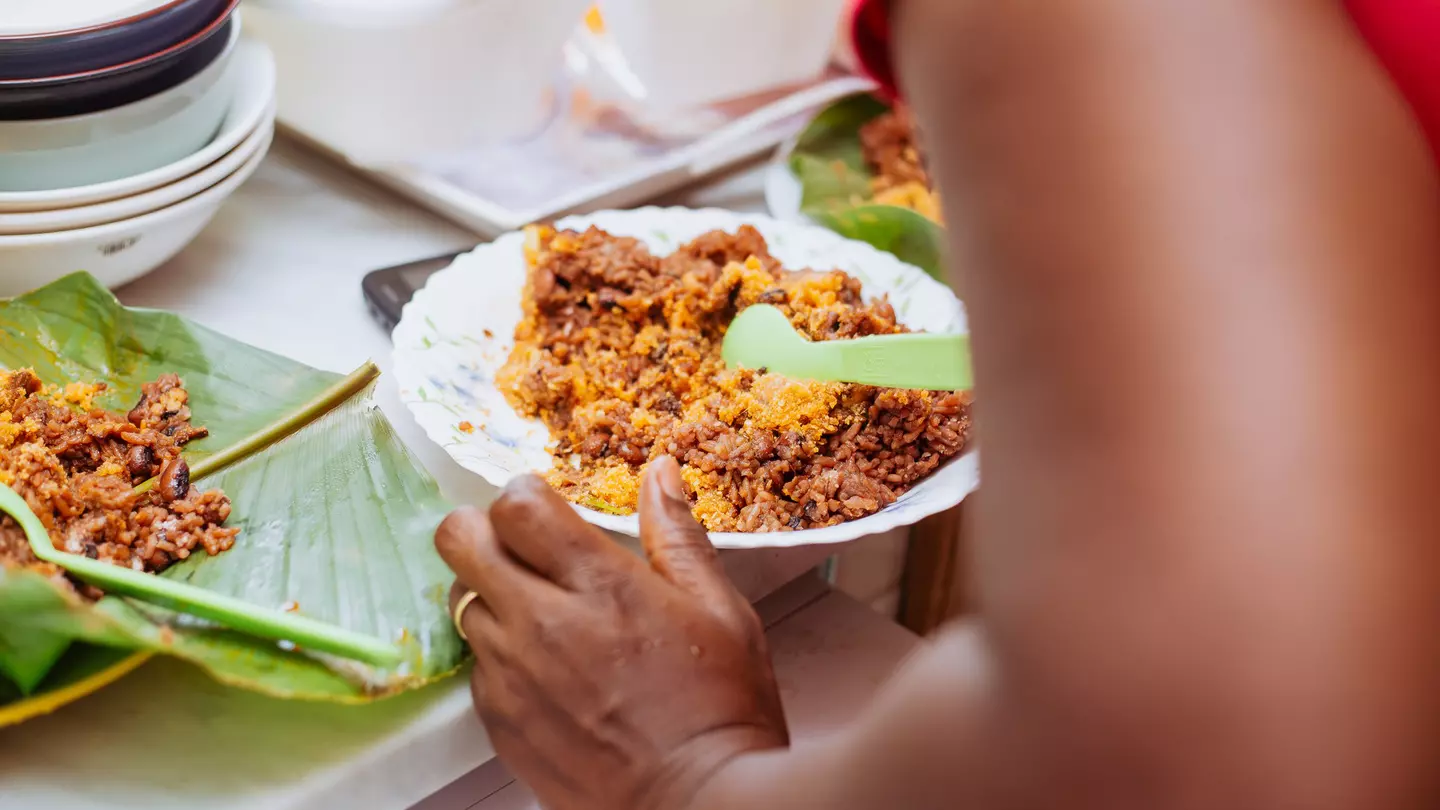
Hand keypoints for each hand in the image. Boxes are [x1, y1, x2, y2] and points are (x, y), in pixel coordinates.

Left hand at [436, 457, 788, 809]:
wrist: (697, 806)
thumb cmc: (720, 710)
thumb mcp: (720, 611)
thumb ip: (678, 536)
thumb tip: (659, 472)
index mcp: (601, 586)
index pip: (514, 505)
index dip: (525, 497)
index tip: (546, 510)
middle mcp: (543, 623)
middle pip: (459, 541)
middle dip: (483, 531)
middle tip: (520, 548)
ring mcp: (513, 676)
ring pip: (459, 602)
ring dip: (490, 594)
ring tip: (540, 613)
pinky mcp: (500, 722)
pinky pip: (475, 664)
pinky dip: (498, 654)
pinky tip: (545, 667)